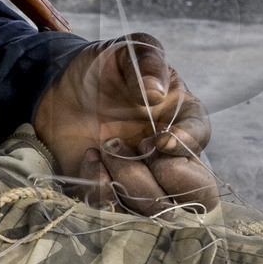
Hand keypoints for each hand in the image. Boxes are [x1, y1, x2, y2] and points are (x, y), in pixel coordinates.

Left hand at [33, 36, 217, 215]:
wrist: (60, 88)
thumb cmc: (104, 68)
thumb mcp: (128, 51)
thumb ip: (146, 63)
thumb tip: (156, 92)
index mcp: (185, 119)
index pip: (202, 141)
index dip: (186, 145)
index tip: (159, 138)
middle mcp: (172, 157)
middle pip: (200, 196)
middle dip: (173, 181)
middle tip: (139, 151)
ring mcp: (143, 181)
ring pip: (157, 210)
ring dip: (129, 180)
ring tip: (104, 144)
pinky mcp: (112, 195)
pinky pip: (115, 211)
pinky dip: (101, 189)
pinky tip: (89, 157)